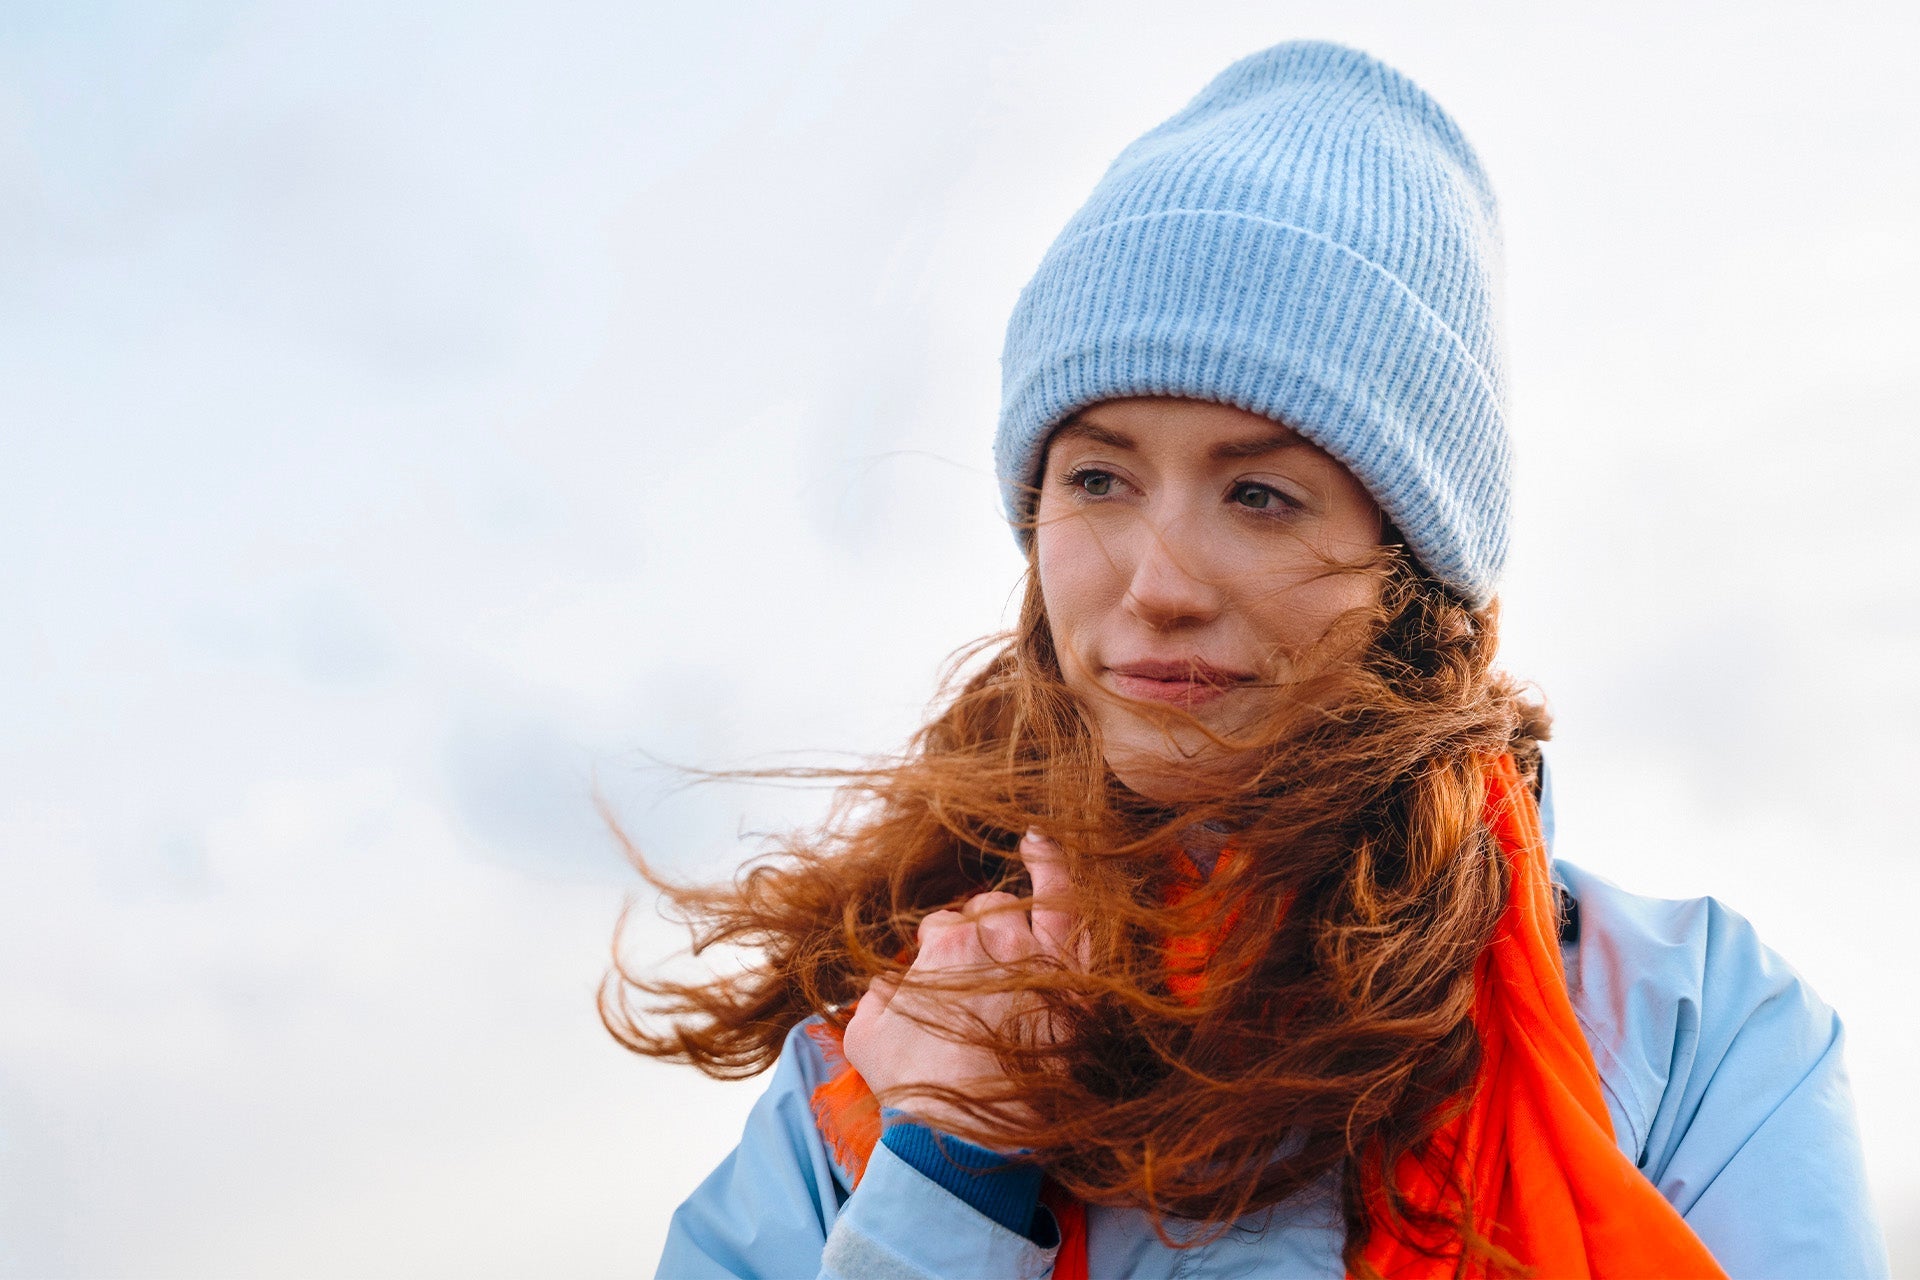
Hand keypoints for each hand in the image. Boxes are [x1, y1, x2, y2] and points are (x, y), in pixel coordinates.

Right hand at [841, 830, 1081, 1133]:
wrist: (962, 1137)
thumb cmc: (914, 1086)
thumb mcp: (867, 1034)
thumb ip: (876, 993)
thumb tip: (891, 981)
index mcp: (944, 949)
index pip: (942, 927)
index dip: (938, 950)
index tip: (938, 982)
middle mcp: (996, 943)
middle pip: (986, 910)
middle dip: (976, 930)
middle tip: (975, 972)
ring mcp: (1042, 959)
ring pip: (1029, 906)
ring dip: (1020, 902)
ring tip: (1027, 868)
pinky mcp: (1077, 984)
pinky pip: (1079, 917)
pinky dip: (1063, 876)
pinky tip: (1045, 845)